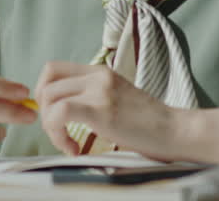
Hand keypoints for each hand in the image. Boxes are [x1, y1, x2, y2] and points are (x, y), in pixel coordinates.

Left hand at [34, 61, 182, 158]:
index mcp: (99, 71)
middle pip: (47, 83)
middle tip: (58, 133)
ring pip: (50, 98)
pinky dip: (58, 133)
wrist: (175, 131)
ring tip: (69, 143)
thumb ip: (91, 97)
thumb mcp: (115, 99)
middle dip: (43, 112)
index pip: (53, 69)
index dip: (43, 93)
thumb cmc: (147, 124)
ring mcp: (100, 90)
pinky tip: (74, 148)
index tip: (52, 116)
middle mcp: (97, 75)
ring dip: (50, 127)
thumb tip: (58, 110)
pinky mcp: (102, 109)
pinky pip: (60, 113)